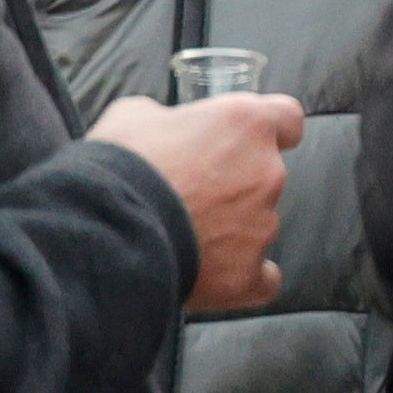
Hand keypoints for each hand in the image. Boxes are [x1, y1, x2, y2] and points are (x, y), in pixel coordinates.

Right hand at [86, 89, 305, 313]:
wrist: (106, 227)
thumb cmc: (119, 167)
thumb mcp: (133, 115)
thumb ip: (167, 119)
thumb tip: (163, 130)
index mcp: (244, 125)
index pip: (286, 118)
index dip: (270, 127)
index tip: (253, 137)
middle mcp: (266, 173)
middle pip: (265, 174)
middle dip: (233, 181)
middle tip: (189, 189)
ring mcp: (262, 225)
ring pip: (257, 223)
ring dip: (228, 225)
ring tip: (181, 231)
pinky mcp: (247, 273)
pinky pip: (260, 277)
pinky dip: (240, 273)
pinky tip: (212, 271)